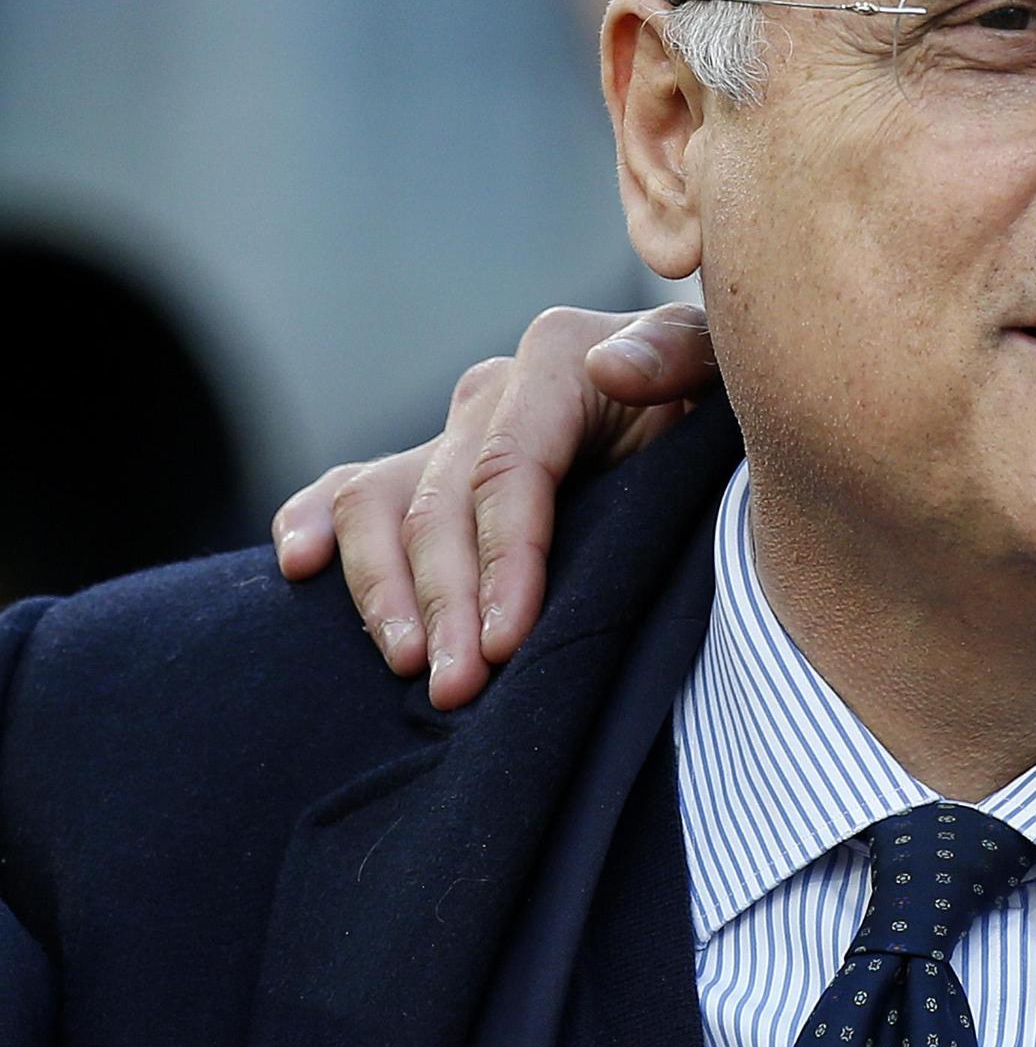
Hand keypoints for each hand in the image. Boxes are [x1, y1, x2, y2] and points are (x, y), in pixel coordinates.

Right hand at [271, 304, 717, 707]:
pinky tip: (297, 566)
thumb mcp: (725, 370)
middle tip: (458, 689)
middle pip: (442, 504)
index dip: (504, 560)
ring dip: (382, 590)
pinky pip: (351, 490)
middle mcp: (493, 390)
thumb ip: (681, 357)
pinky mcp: (428, 469)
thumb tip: (614, 366)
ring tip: (409, 665)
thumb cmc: (726, 403)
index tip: (507, 642)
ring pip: (379, 503)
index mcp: (561, 356)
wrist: (713, 416)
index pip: (509, 469)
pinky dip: (313, 523)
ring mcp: (453, 432)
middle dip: (447, 602)